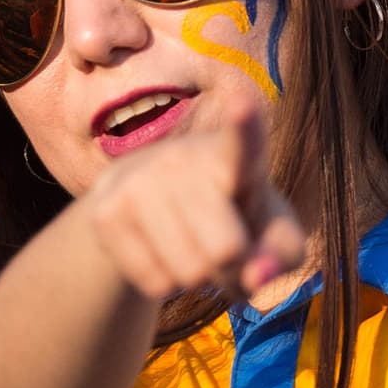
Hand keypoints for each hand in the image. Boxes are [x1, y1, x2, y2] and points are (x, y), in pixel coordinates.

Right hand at [82, 92, 305, 301]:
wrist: (153, 210)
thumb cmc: (233, 220)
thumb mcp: (272, 236)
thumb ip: (281, 256)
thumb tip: (256, 278)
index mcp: (234, 152)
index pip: (243, 139)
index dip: (244, 122)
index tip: (242, 101)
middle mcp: (183, 157)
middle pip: (227, 251)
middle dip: (231, 267)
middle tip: (222, 246)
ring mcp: (139, 180)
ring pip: (190, 273)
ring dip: (198, 279)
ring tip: (191, 247)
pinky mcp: (105, 212)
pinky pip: (155, 283)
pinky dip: (167, 286)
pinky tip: (162, 255)